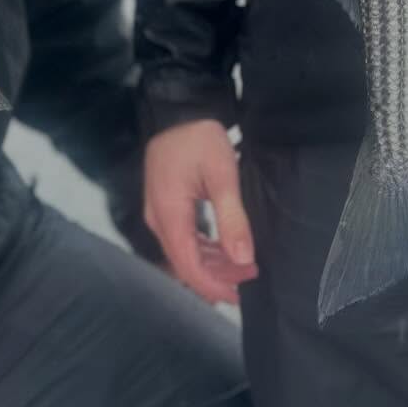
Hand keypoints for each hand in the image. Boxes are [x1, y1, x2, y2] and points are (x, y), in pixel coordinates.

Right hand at [143, 120, 257, 305]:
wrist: (179, 111)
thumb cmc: (200, 139)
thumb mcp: (222, 175)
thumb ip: (232, 218)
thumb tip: (244, 259)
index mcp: (170, 214)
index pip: (188, 265)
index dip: (212, 285)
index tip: (239, 295)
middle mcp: (158, 219)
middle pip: (184, 263)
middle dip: (216, 277)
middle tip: (249, 279)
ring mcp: (159, 213)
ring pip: (183, 252)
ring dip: (211, 264)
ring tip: (243, 267)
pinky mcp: (165, 207)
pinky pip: (182, 238)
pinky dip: (203, 249)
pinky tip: (224, 251)